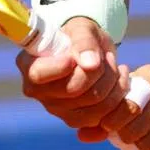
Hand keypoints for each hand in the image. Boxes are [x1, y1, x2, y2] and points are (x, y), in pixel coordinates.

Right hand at [15, 17, 137, 131]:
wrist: (91, 52)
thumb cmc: (80, 36)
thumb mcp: (82, 29)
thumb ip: (84, 42)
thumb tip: (90, 63)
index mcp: (30, 64)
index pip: (39, 74)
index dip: (60, 68)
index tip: (74, 57)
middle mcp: (38, 91)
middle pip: (73, 90)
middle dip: (100, 71)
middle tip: (109, 57)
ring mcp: (55, 109)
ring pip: (92, 107)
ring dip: (113, 84)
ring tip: (116, 66)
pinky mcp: (74, 120)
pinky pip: (100, 119)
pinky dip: (117, 100)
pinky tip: (119, 82)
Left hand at [102, 63, 149, 149]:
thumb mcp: (145, 88)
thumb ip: (114, 107)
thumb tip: (81, 135)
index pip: (122, 104)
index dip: (110, 120)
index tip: (109, 125)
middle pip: (131, 128)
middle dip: (122, 138)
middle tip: (121, 138)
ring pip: (145, 144)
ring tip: (134, 145)